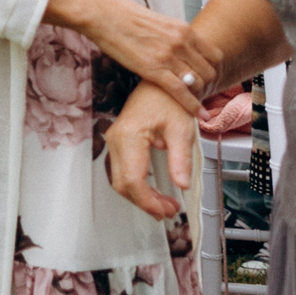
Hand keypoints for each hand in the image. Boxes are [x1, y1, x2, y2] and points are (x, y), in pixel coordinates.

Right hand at [47, 0, 218, 114]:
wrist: (103, 15)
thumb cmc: (124, 16)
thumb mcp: (159, 22)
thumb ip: (174, 37)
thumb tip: (181, 49)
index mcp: (184, 29)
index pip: (214, 55)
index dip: (214, 70)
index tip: (210, 78)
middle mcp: (181, 42)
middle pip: (209, 71)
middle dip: (209, 85)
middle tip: (202, 93)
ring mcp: (169, 57)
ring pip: (198, 83)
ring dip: (200, 96)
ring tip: (196, 102)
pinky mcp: (154, 70)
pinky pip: (181, 92)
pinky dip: (192, 106)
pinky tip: (198, 114)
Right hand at [103, 81, 198, 219]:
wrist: (159, 84)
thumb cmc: (169, 101)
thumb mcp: (181, 130)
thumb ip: (181, 159)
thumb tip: (181, 185)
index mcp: (129, 137)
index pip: (132, 180)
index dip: (148, 201)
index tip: (166, 210)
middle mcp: (115, 140)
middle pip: (122, 184)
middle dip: (145, 202)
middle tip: (169, 211)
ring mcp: (114, 141)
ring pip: (120, 180)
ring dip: (141, 196)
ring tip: (165, 204)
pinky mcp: (118, 143)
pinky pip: (122, 171)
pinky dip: (137, 186)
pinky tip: (154, 191)